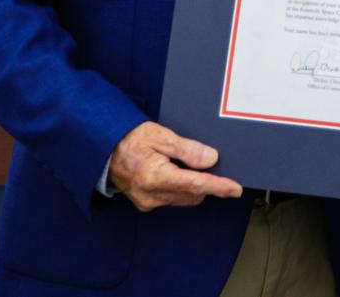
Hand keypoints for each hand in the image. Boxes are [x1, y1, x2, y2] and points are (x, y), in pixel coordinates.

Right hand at [107, 121, 242, 211]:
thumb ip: (187, 149)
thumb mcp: (161, 137)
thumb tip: (211, 159)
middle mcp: (151, 196)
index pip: (195, 185)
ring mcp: (148, 202)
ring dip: (193, 185)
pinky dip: (182, 187)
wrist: (104, 150)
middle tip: (208, 162)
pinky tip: (178, 172)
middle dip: (206, 182)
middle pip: (193, 194)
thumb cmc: (131, 139)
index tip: (235, 189)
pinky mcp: (146, 204)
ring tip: (187, 163)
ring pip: (185, 198)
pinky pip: (173, 198)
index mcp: (154, 177)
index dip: (218, 186)